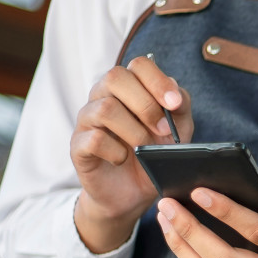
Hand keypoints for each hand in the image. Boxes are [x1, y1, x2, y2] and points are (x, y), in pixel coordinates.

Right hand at [70, 56, 194, 252]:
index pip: (139, 65)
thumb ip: (180, 108)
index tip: (175, 104)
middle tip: (164, 130)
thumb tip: (175, 93)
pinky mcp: (78, 145)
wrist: (133, 193)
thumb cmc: (154, 154)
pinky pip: (93, 139)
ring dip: (134, 130)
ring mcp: (87, 119)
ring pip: (105, 108)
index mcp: (129, 87)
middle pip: (116, 77)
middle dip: (146, 104)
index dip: (158, 81)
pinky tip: (123, 159)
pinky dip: (115, 151)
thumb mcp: (178, 130)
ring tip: (146, 148)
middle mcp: (103, 96)